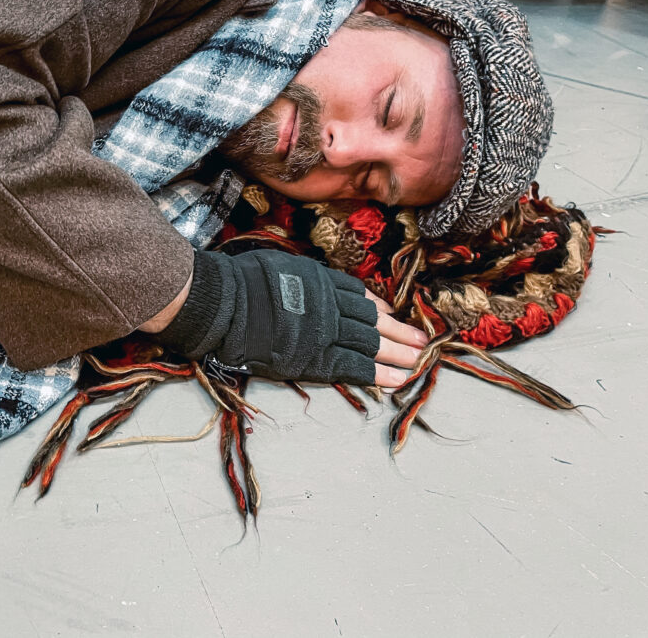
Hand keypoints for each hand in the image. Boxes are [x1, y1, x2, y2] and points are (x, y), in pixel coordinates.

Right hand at [202, 249, 423, 386]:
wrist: (225, 304)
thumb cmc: (242, 282)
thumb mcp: (280, 266)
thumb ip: (302, 280)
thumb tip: (308, 285)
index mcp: (322, 281)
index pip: (359, 296)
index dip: (379, 308)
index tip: (392, 313)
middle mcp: (331, 305)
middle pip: (374, 321)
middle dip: (401, 332)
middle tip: (422, 342)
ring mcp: (326, 332)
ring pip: (371, 344)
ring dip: (398, 354)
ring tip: (417, 363)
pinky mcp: (316, 358)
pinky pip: (354, 367)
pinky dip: (377, 374)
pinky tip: (396, 380)